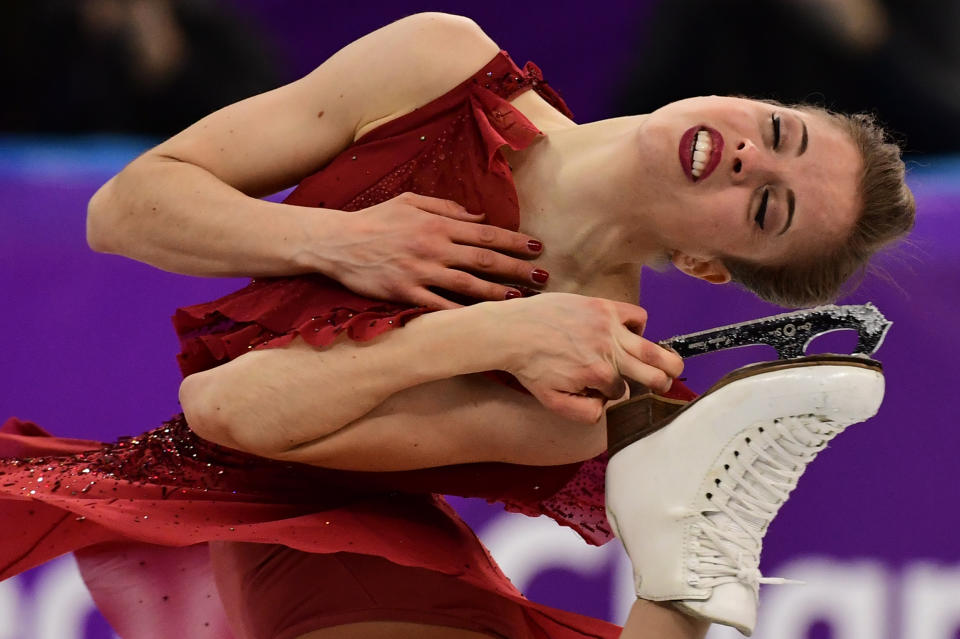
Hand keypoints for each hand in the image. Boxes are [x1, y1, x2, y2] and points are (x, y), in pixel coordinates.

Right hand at [332, 192, 545, 308]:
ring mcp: (420, 272)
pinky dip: (462, 315)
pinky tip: (482, 321)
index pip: (486, 233)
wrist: (337, 241)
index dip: (514, 240)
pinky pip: (439, 307)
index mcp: (437, 224)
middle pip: (485, 259)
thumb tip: (480, 217)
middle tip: (542, 277)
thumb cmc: (375, 219)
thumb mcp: (411, 201)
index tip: (537, 247)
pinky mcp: (405, 293)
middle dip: (517, 268)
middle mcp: (434, 248)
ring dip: (498, 293)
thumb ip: (447, 208)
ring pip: (468, 285)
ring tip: (522, 300)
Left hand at [490, 294, 683, 422]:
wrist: (512, 331)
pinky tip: (632, 333)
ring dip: (667, 360)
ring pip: (652, 348)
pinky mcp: (603, 306)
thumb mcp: (553, 401)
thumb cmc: (530, 366)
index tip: (610, 392)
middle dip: (663, 382)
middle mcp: (608, 351)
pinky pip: (637, 315)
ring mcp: (608, 327)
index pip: (624, 392)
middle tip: (666, 385)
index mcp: (598, 375)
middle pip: (653, 373)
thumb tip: (608, 410)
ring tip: (674, 366)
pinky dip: (640, 325)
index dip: (618, 395)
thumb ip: (584, 414)